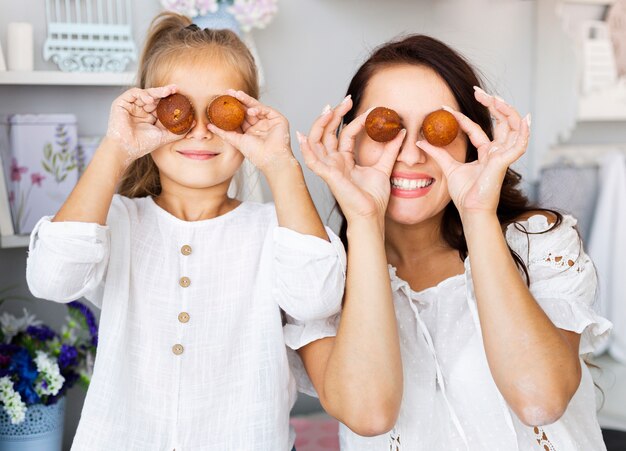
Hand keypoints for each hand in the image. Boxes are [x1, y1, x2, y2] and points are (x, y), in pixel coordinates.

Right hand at [106, 85, 182, 162]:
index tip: (181, 95)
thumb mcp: (165, 136)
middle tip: (175, 89)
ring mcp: (131, 106)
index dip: (170, 99)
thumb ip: (179, 130)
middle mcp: (141, 109)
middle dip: (165, 92)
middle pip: (154, 97)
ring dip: (156, 92)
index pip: (161, 104)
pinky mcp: (122, 103)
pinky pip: (133, 93)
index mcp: (150, 116)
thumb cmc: (143, 144)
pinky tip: (149, 100)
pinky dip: (142, 94)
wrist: (128, 149)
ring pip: (145, 93)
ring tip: (165, 93)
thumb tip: (195, 122)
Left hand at [207, 90, 293, 175]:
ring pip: (256, 107)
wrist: (270, 159)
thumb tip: (208, 126)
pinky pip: (266, 110)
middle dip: (238, 100)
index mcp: (251, 131)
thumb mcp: (236, 141)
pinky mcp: (278, 119)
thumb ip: (223, 133)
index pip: (240, 116)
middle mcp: (260, 125)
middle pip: (247, 109)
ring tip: (237, 94)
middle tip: (228, 92)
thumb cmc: (256, 153)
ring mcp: (269, 122)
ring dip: (247, 100)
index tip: (222, 100)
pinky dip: (258, 108)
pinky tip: (251, 110)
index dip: (232, 108)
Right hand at [299, 97, 405, 221]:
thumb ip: (390, 150)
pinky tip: (301, 136)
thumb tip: (400, 131)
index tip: (369, 109)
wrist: (371, 216)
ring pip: (317, 141)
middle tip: (347, 100)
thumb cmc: (373, 199)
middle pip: (328, 133)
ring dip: (320, 124)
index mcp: (345, 161)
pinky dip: (305, 149)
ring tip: (329, 108)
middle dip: (335, 115)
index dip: (354, 120)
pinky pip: (311, 160)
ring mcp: (329, 168)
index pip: (345, 134)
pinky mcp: (327, 176)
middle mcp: (334, 163)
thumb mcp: (383, 168)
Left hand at [418, 87, 529, 218]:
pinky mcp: (505, 162)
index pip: (475, 128)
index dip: (461, 117)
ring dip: (506, 111)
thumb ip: (438, 153)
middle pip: (500, 122)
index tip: (444, 107)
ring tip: (495, 98)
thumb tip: (421, 141)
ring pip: (513, 128)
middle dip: (492, 104)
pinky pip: (520, 144)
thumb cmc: (464, 193)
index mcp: (485, 152)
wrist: (471, 209)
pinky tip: (525, 119)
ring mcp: (503, 156)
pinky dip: (524, 131)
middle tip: (478, 91)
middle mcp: (496, 151)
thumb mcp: (449, 168)